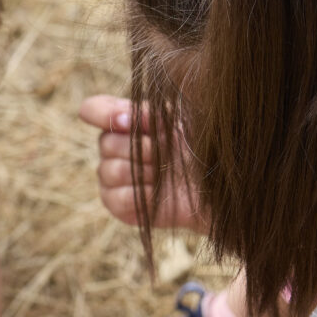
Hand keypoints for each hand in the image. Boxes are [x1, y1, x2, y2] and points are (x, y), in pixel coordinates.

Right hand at [81, 94, 205, 232]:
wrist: (223, 183)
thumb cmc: (206, 146)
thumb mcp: (183, 118)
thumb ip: (150, 108)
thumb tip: (124, 116)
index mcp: (129, 121)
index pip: (93, 109)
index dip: (103, 113)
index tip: (128, 119)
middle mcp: (117, 148)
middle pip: (104, 142)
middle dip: (138, 147)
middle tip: (167, 152)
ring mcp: (116, 179)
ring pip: (107, 171)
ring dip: (141, 171)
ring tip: (165, 173)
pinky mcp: (121, 207)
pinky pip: (115, 198)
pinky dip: (140, 195)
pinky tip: (159, 193)